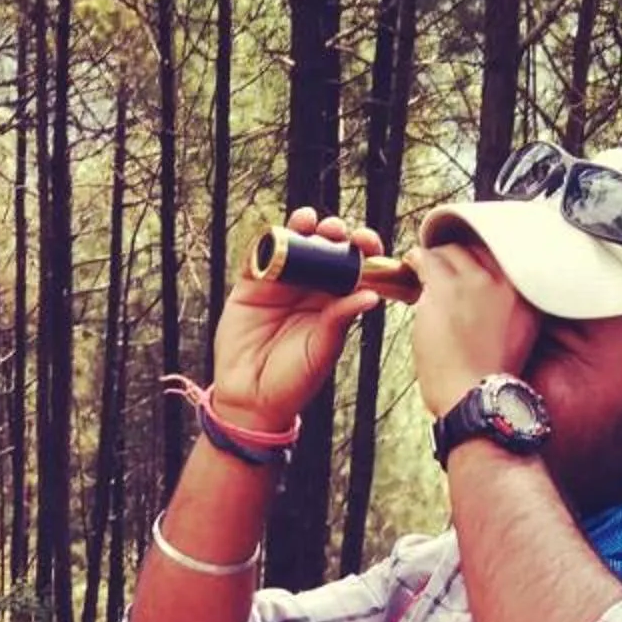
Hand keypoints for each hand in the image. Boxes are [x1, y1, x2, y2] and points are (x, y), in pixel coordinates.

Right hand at [209, 206, 383, 430]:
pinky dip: (268, 241)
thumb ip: (339, 320)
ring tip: (308, 222)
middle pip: (324, 249)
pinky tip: (277, 233)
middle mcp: (309, 288)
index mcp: (334, 302)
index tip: (367, 241)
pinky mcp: (250, 285)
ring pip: (293, 245)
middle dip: (332, 233)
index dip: (361, 250)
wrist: (251, 398)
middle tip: (336, 231)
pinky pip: (259, 256)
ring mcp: (279, 284)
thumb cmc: (293, 381)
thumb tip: (371, 296)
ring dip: (302, 228)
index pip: (353, 267)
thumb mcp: (321, 351)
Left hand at [410, 227, 540, 417]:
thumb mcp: (516, 336)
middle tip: (443, 269)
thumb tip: (482, 286)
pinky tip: (412, 266)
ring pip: (450, 253)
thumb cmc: (487, 378)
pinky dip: (415, 261)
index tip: (467, 266)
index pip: (503, 256)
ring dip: (435, 262)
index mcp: (526, 295)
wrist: (475, 399)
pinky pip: (426, 260)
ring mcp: (475, 283)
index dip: (479, 259)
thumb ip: (506, 306)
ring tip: (424, 269)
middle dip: (457, 259)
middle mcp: (505, 283)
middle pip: (477, 250)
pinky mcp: (446, 289)